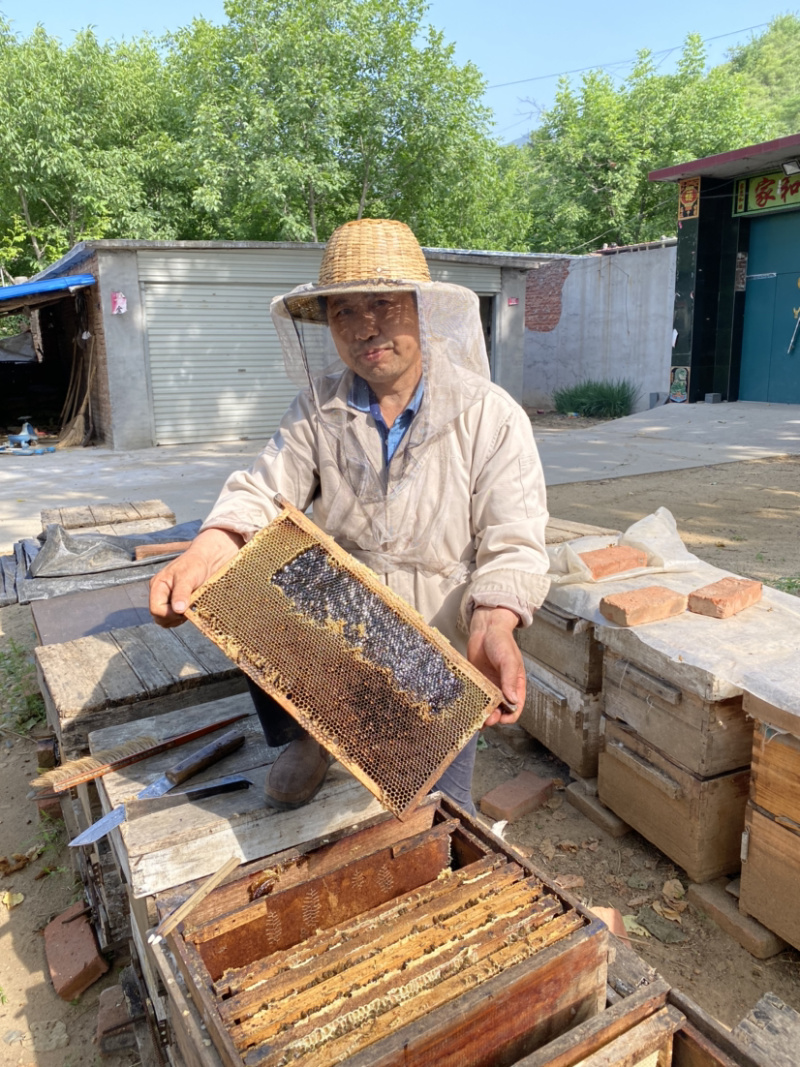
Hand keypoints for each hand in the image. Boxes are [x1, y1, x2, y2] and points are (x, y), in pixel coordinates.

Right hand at [149, 528, 243, 627]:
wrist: (208, 560)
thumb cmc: (195, 564)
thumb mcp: (187, 576)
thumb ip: (181, 593)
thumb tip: (177, 609)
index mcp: (158, 586)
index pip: (155, 609)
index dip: (168, 614)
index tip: (183, 610)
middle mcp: (160, 594)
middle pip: (159, 617)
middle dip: (173, 618)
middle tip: (188, 609)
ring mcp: (169, 600)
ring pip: (167, 620)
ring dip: (178, 619)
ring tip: (190, 608)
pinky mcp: (178, 604)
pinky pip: (175, 618)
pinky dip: (183, 618)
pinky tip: (191, 609)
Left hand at [466, 606, 524, 726]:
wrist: (485, 629)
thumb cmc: (502, 642)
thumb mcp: (509, 660)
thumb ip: (510, 680)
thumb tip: (513, 700)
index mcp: (515, 685)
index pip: (515, 708)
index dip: (509, 716)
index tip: (501, 719)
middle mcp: (502, 688)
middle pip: (500, 710)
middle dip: (494, 717)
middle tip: (486, 720)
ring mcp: (489, 686)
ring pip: (486, 706)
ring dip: (482, 714)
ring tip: (476, 718)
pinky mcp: (476, 682)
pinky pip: (475, 697)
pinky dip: (472, 704)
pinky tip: (466, 709)